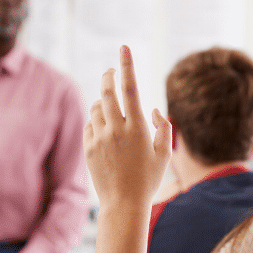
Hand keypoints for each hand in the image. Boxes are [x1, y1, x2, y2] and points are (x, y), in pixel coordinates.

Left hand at [84, 45, 170, 207]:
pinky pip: (90, 125)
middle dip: (108, 76)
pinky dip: (96, 121)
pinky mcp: (88, 148)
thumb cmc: (148, 179)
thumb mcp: (164, 153)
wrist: (123, 204)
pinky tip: (104, 130)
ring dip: (104, 102)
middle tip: (111, 71)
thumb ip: (163, 127)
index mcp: (137, 128)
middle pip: (107, 91)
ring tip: (112, 110)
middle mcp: (116, 129)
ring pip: (96, 107)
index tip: (124, 48)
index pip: (130, 88)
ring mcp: (99, 138)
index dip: (127, 65)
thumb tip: (150, 109)